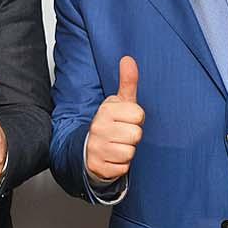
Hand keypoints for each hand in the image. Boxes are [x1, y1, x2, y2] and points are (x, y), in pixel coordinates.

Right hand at [85, 56, 144, 183]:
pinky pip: (123, 167)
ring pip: (130, 151)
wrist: (89, 149)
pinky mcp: (99, 166)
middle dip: (132, 136)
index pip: (138, 115)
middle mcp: (99, 128)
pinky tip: (113, 158)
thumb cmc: (109, 124)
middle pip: (136, 134)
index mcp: (105, 110)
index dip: (136, 119)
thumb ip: (127, 82)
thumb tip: (128, 59)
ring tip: (117, 146)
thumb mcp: (119, 103)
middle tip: (122, 134)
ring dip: (127, 151)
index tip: (126, 120)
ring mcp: (97, 148)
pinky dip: (120, 165)